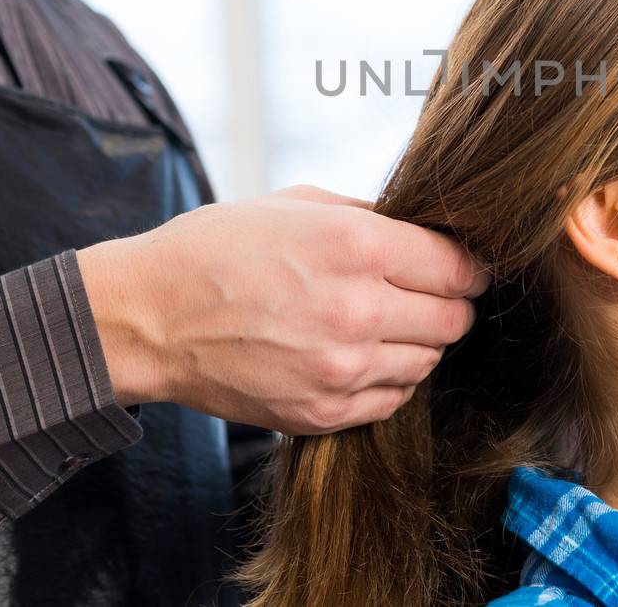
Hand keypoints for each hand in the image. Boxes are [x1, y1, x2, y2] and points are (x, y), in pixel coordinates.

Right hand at [77, 184, 488, 433]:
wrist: (149, 318)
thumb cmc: (218, 249)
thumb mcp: (298, 205)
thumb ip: (371, 218)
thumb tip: (427, 230)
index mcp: (355, 247)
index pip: (458, 268)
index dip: (468, 267)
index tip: (462, 267)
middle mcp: (356, 311)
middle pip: (454, 320)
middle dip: (449, 304)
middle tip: (425, 294)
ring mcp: (341, 369)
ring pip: (428, 362)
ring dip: (417, 343)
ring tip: (381, 323)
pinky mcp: (323, 413)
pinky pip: (392, 399)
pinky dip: (387, 378)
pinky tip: (357, 355)